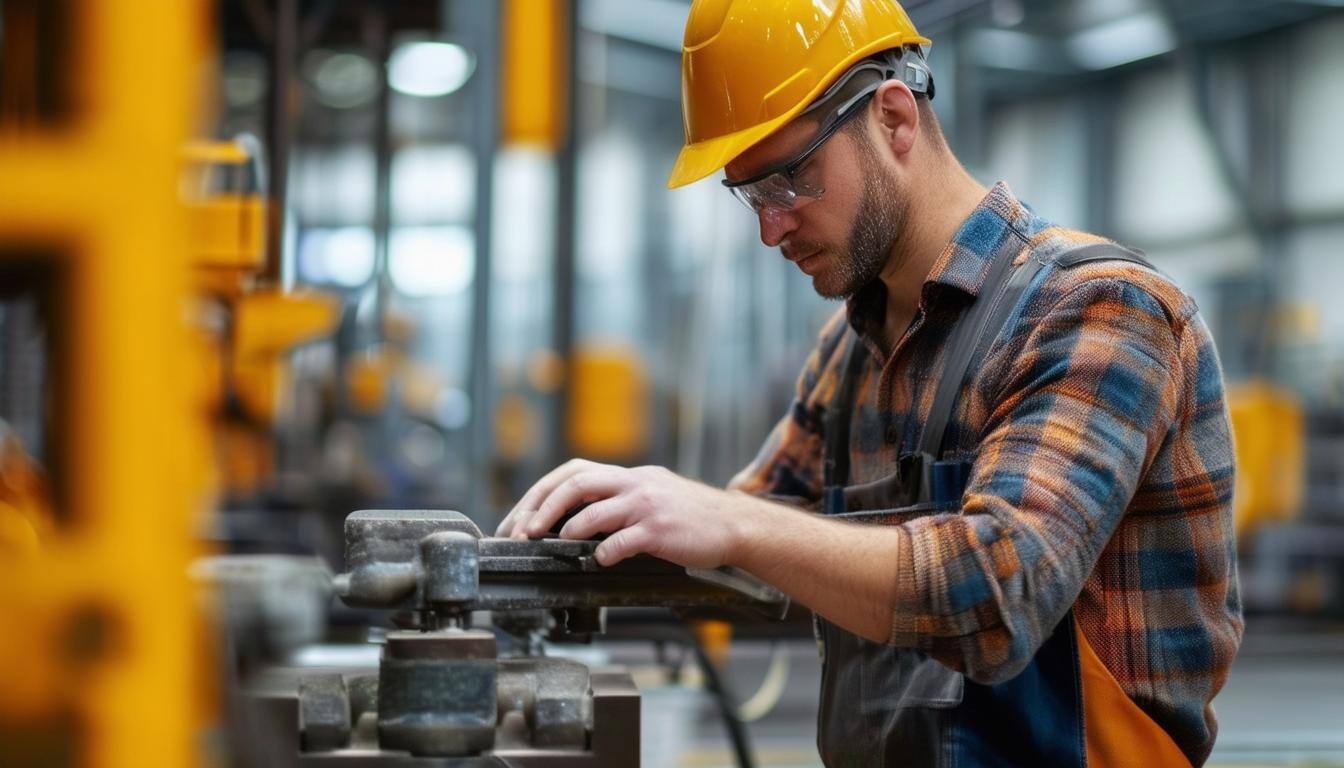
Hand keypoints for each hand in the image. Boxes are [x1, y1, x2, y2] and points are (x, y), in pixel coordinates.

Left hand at [495, 458, 757, 567]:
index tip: (520, 518)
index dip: (541, 494)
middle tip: (524, 532)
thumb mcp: (653, 495)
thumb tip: (575, 520)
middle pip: (576, 482)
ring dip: (569, 528)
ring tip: (555, 542)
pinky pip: (623, 541)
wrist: (735, 525)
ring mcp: (648, 505)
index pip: (573, 472)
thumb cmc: (691, 518)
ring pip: (596, 509)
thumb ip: (619, 502)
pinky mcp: (661, 530)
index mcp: (629, 476)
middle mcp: (635, 483)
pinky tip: (598, 561)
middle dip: (544, 507)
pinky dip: (604, 552)